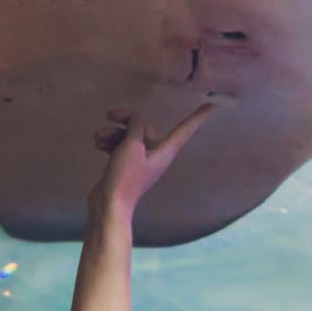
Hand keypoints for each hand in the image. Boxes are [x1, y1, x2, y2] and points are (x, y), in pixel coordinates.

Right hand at [88, 103, 216, 213]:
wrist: (109, 204)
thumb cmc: (124, 177)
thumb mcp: (131, 145)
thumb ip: (136, 125)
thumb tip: (136, 120)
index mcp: (165, 150)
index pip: (185, 129)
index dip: (198, 116)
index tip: (213, 106)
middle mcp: (157, 155)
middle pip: (145, 127)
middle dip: (125, 121)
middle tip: (110, 115)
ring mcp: (142, 162)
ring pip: (131, 137)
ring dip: (114, 132)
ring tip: (97, 137)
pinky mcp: (128, 167)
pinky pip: (122, 148)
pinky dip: (111, 143)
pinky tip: (98, 144)